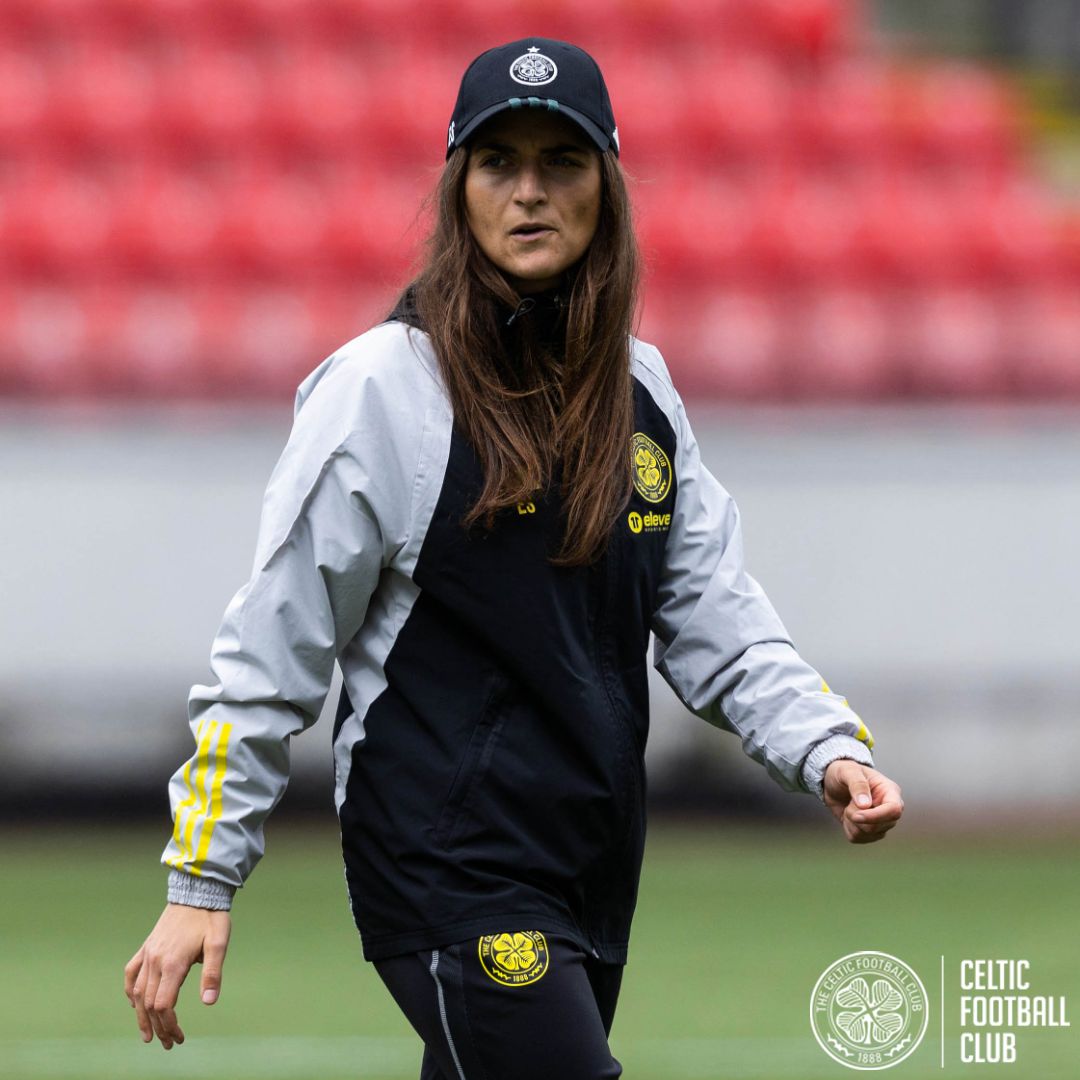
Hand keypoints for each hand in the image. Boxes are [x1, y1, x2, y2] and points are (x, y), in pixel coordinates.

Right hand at [123, 903, 230, 1049]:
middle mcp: (155, 961)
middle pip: (149, 1003)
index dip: (169, 1025)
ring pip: (137, 993)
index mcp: (173, 963)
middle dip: (158, 1027)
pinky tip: (135, 1003)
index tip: (178, 1037)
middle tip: (168, 1043)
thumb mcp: (219, 943)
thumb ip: (212, 973)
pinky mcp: (146, 947)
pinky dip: (131, 991)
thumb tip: (209, 1002)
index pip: (164, 1005)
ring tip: (148, 1035)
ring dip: (141, 1016)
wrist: (197, 892)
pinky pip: (131, 973)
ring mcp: (148, 954)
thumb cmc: (211, 918)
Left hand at [823, 759, 903, 843]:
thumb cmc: (844, 772)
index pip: (894, 810)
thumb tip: (865, 805)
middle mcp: (889, 809)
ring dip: (852, 822)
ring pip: (868, 834)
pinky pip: (858, 838)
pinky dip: (848, 828)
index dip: (876, 816)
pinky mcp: (869, 831)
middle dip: (857, 817)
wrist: (834, 782)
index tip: (856, 815)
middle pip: (879, 826)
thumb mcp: (848, 771)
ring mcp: (881, 822)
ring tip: (849, 806)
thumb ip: (857, 784)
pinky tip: (848, 815)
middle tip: (849, 802)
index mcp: (890, 792)